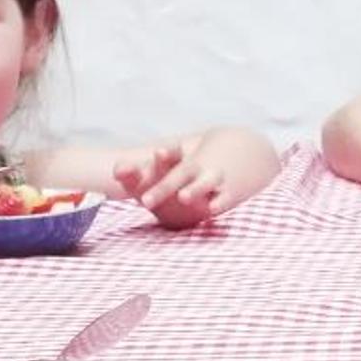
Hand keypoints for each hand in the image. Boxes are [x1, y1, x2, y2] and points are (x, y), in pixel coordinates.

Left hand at [115, 141, 238, 227]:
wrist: (246, 151)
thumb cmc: (197, 165)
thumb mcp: (174, 164)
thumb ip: (141, 173)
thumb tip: (114, 171)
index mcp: (180, 160)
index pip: (165, 158)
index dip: (153, 162)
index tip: (131, 166)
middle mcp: (197, 168)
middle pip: (179, 176)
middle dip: (162, 189)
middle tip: (145, 202)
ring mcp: (215, 178)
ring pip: (204, 183)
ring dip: (194, 189)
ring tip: (182, 197)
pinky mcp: (232, 192)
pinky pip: (225, 198)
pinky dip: (218, 203)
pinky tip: (211, 210)